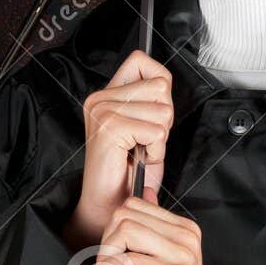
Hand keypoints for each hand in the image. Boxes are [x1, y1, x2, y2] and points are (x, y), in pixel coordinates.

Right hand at [63, 49, 173, 251]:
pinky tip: (138, 159)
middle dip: (163, 118)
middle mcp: (101, 98)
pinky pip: (156, 132)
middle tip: (144, 140)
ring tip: (139, 151)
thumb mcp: (145, 128)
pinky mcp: (110, 128)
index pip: (142, 60)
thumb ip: (152, 101)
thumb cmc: (128, 172)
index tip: (151, 111)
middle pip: (160, 86)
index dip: (159, 84)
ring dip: (159, 138)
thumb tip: (164, 82)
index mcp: (107, 94)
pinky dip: (155, 150)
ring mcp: (103, 111)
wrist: (110, 204)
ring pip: (162, 110)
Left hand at [91, 187, 205, 264]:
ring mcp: (184, 255)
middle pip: (127, 216)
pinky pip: (133, 260)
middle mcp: (187, 236)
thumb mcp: (167, 255)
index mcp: (184, 227)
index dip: (112, 228)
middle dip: (105, 240)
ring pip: (127, 232)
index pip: (134, 206)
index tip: (108, 254)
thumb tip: (146, 191)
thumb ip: (158, 223)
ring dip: (105, 253)